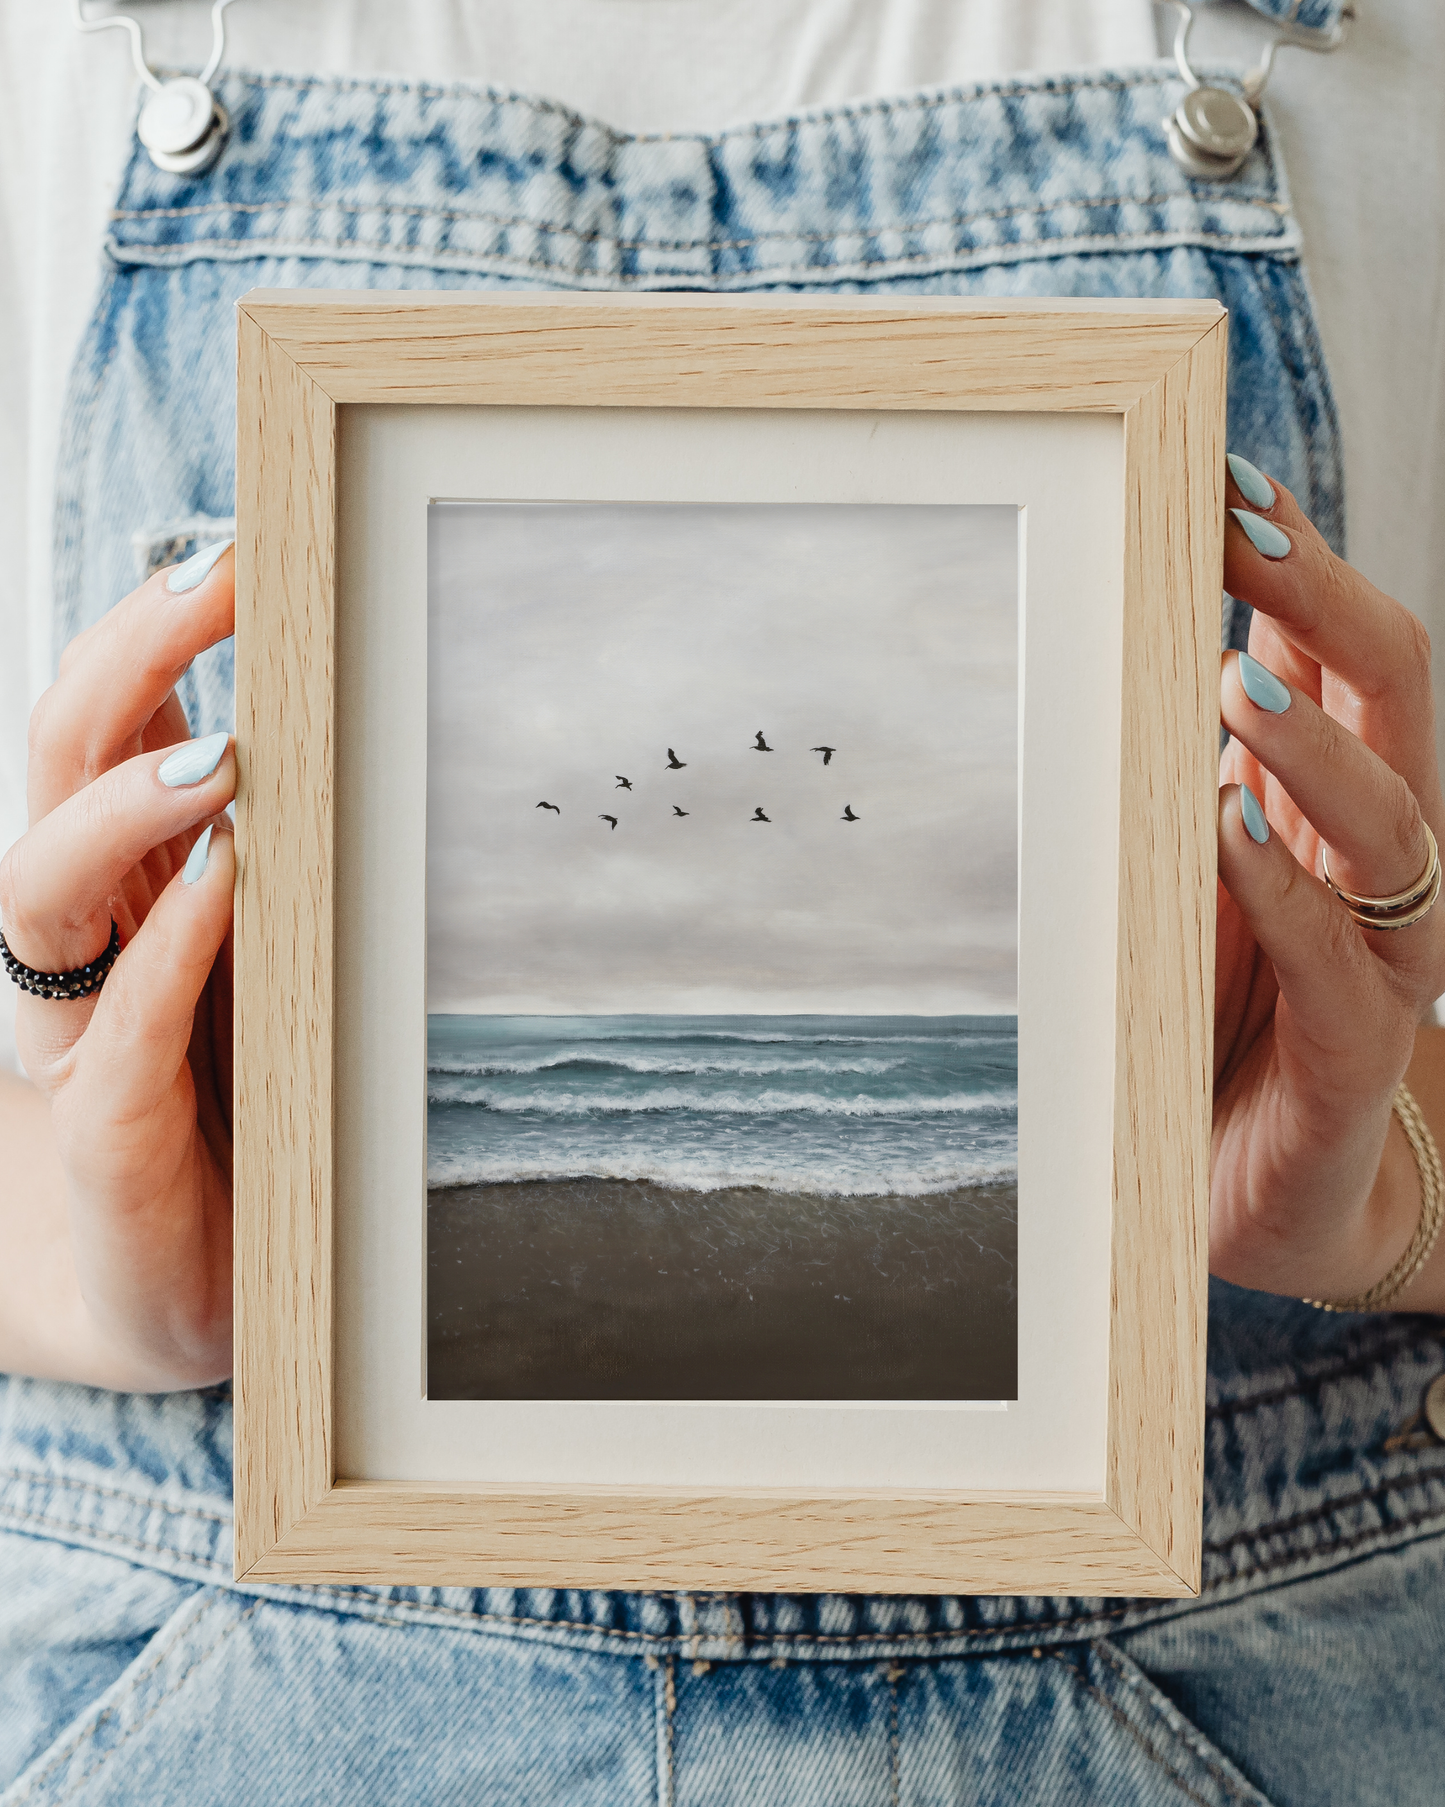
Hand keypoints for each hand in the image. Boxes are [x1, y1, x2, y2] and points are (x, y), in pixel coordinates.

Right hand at [0, 545, 235, 1387]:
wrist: (183, 1288)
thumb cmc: (245, 1110)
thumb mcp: (276, 967)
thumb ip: (289, 865)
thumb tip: (370, 745)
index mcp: (127, 881)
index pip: (109, 724)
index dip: (153, 629)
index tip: (244, 544)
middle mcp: (88, 938)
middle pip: (58, 762)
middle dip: (126, 657)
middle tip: (223, 579)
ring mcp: (84, 1032)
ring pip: (44, 882)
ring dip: (121, 802)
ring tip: (221, 755)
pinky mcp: (109, 1134)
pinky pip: (121, 1036)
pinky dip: (170, 955)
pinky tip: (224, 887)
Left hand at [1213, 464, 1444, 1308]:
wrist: (1268, 1194)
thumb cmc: (1223, 1018)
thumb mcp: (1198, 875)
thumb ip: (1194, 776)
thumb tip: (1154, 652)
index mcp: (1344, 800)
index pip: (1346, 653)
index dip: (1303, 563)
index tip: (1229, 482)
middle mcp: (1382, 860)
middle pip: (1396, 696)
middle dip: (1323, 602)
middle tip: (1242, 535)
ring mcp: (1383, 956)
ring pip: (1394, 820)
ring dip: (1317, 744)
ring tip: (1239, 683)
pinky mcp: (1353, 1052)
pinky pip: (1337, 959)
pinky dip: (1285, 890)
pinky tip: (1229, 834)